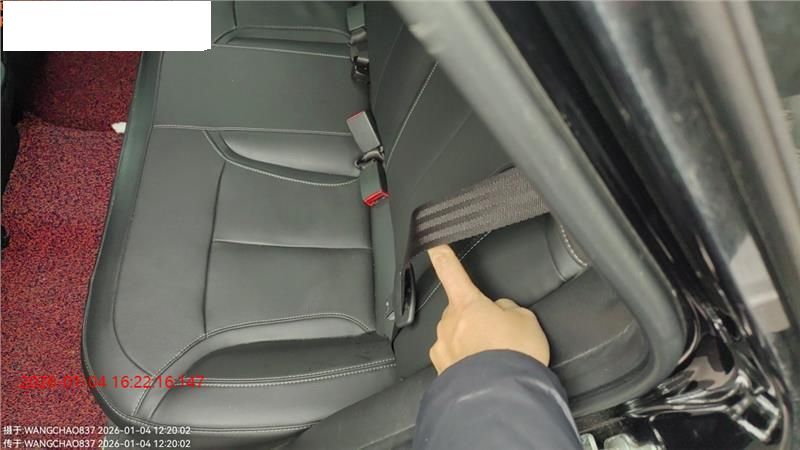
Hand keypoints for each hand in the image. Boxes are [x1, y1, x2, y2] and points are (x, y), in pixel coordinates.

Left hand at [427, 245, 549, 373]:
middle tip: (500, 335)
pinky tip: (484, 372)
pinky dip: (467, 363)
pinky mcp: (442, 370)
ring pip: (456, 336)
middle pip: (460, 312)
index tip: (433, 244)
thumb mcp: (525, 320)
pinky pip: (455, 359)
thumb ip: (507, 309)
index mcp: (467, 303)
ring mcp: (443, 348)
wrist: (501, 397)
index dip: (441, 255)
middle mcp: (449, 323)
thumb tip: (498, 312)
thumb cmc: (515, 355)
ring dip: (472, 343)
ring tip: (495, 359)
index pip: (450, 271)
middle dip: (476, 319)